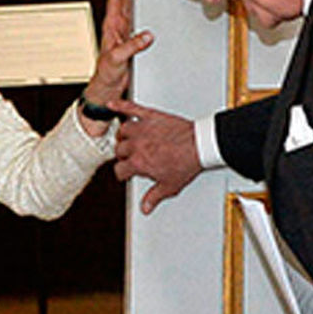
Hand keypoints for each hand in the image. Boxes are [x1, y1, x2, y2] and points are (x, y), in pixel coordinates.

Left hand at [83, 0, 152, 107]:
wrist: (107, 88)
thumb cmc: (106, 74)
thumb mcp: (118, 59)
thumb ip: (132, 46)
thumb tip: (146, 35)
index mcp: (111, 26)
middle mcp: (117, 26)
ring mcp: (125, 32)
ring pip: (130, 6)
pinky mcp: (132, 40)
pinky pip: (138, 19)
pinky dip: (142, 8)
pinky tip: (145, 2)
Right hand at [108, 99, 200, 213]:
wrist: (200, 144)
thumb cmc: (187, 163)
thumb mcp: (170, 185)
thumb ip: (154, 197)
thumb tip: (146, 207)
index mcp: (138, 162)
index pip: (120, 170)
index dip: (123, 174)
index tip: (126, 174)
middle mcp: (136, 144)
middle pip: (119, 150)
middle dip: (124, 155)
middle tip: (132, 157)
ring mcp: (142, 128)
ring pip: (122, 131)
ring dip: (123, 136)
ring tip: (129, 140)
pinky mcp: (150, 115)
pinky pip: (130, 108)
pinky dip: (119, 106)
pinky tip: (112, 105)